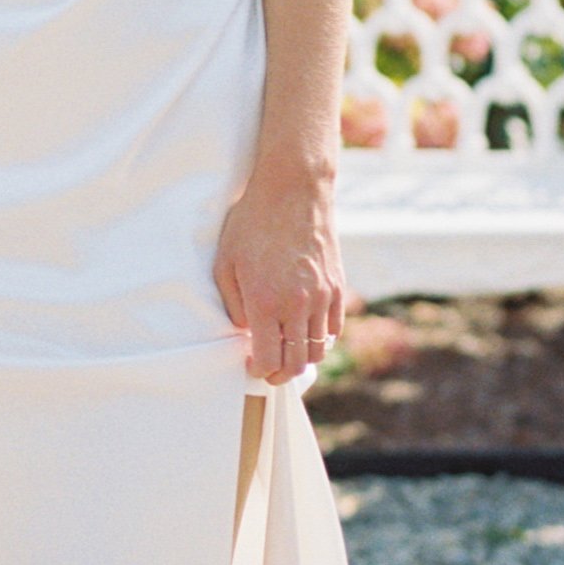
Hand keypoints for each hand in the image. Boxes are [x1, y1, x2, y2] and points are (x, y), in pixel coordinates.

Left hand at [212, 162, 345, 383]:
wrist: (293, 189)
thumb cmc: (252, 223)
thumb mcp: (225, 263)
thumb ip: (233, 304)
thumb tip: (245, 331)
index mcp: (264, 302)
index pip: (269, 361)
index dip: (260, 371)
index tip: (252, 365)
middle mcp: (297, 305)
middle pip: (296, 364)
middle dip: (280, 375)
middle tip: (269, 371)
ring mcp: (321, 297)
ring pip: (317, 350)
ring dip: (301, 358)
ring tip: (287, 351)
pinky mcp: (337, 286)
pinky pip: (333, 328)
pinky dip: (320, 338)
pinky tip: (305, 332)